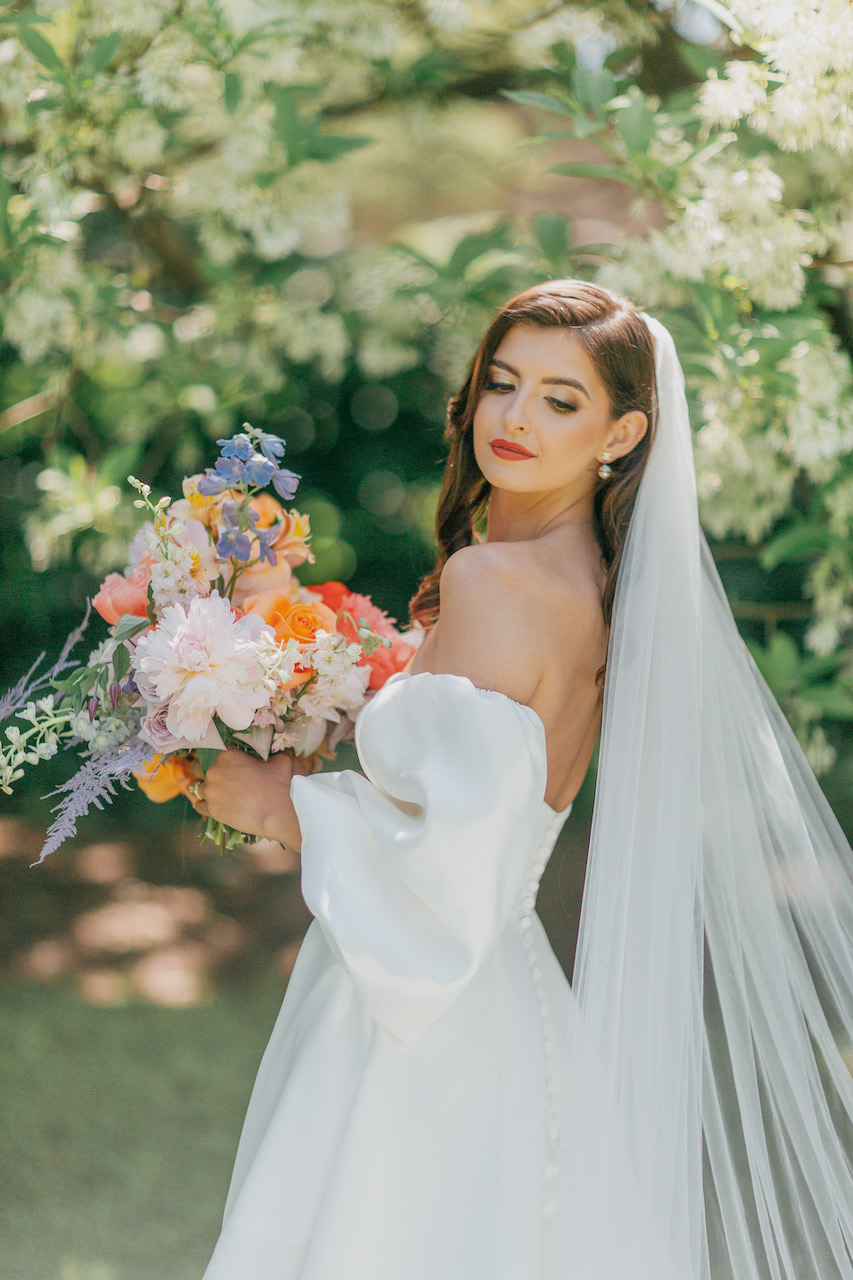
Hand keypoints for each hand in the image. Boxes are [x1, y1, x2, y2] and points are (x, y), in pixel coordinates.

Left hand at [186, 748, 310, 848]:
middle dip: (202, 769)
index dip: (210, 753)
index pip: (207, 748)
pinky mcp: (211, 810)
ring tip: (215, 791)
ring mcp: (210, 792)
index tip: (215, 757)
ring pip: (196, 787)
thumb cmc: (280, 783)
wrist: (279, 812)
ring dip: (204, 787)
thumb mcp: (280, 760)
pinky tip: (212, 804)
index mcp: (226, 754)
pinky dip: (204, 804)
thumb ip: (273, 753)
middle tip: (214, 774)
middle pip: (195, 767)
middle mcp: (213, 771)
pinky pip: (198, 805)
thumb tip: (281, 749)